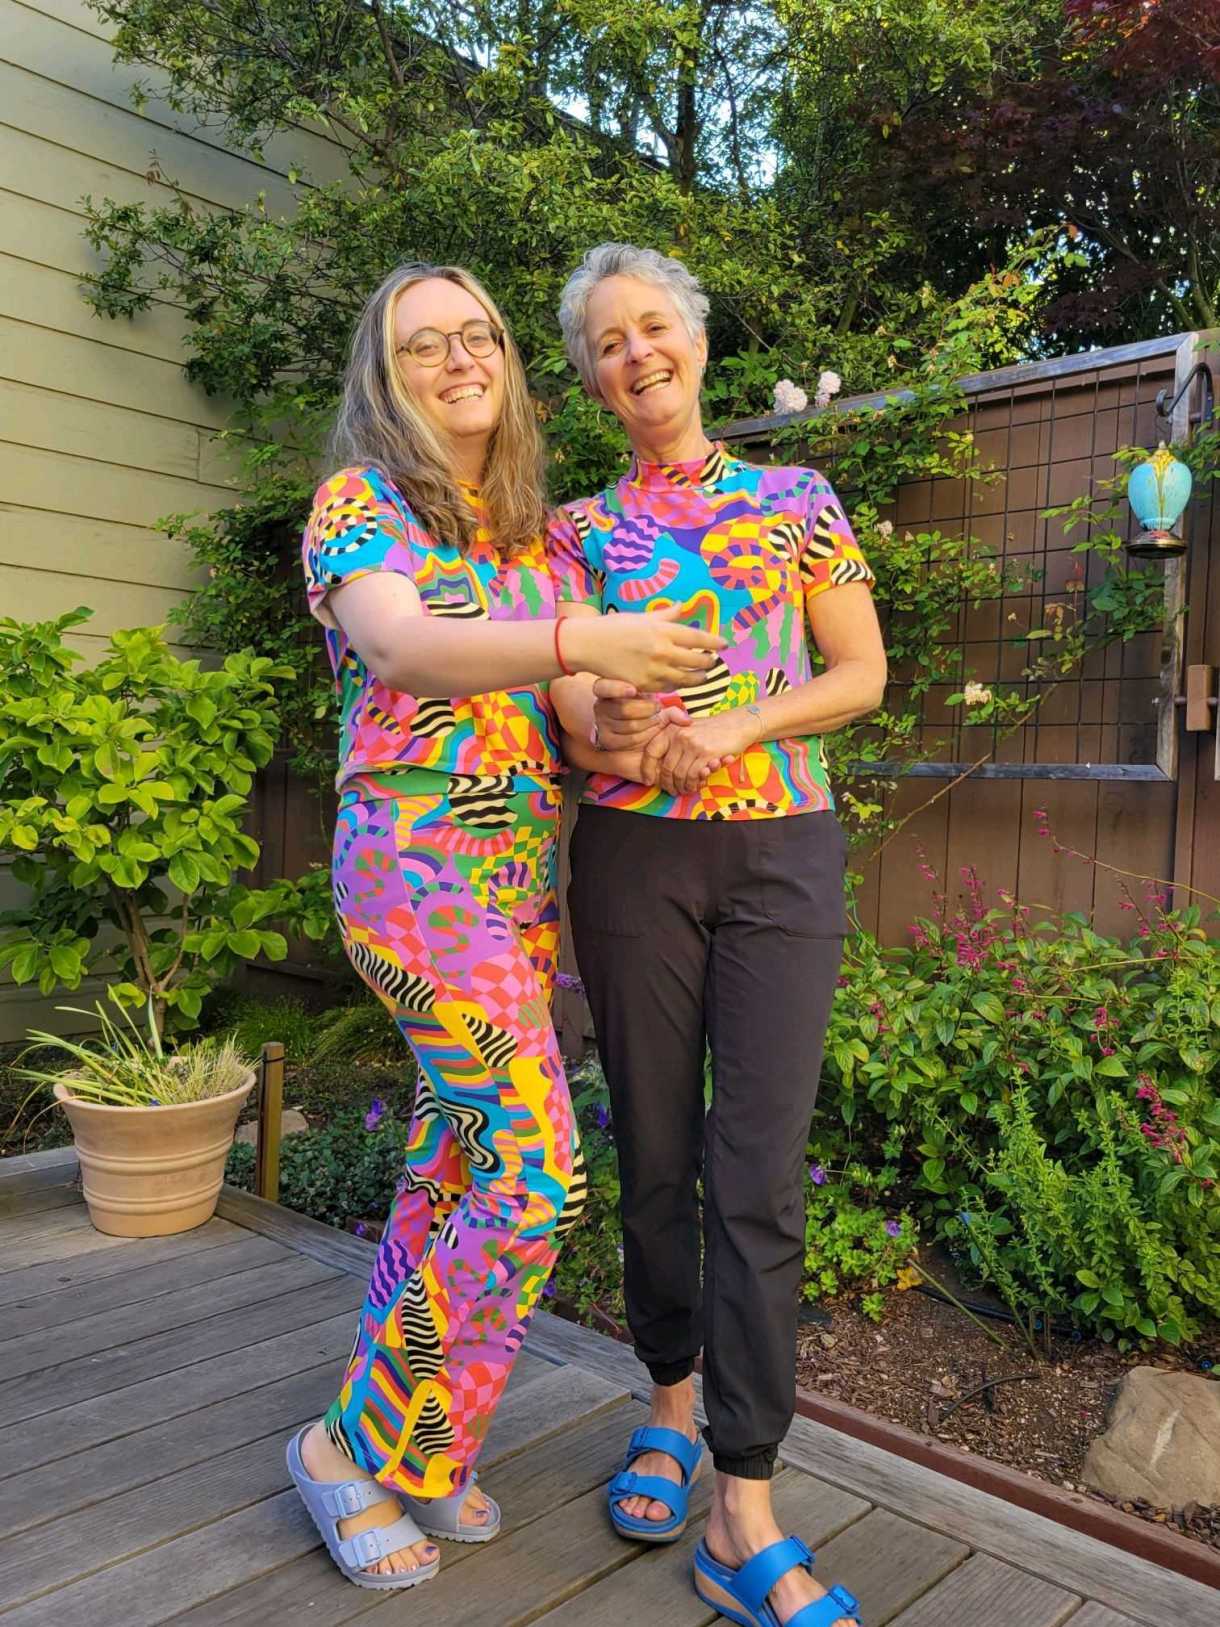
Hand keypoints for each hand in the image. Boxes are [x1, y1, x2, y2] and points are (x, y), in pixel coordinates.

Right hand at [561, 606, 726, 691]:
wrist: (588, 645)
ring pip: (685, 679)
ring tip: (701, 676)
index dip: (715, 642)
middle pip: (697, 661)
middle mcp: (662, 651)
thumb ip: (667, 615)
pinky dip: (675, 685)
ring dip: (697, 678)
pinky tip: (678, 682)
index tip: (724, 645)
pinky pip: (667, 687)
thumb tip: (684, 605)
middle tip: (712, 662)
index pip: (698, 638)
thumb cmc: (614, 627)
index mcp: (663, 630)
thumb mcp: (642, 617)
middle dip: (708, 663)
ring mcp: (653, 670)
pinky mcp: (644, 684)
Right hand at [591, 678, 690, 751]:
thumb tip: (685, 720)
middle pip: (625, 708)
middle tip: (655, 709)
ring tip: (653, 720)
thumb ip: (671, 710)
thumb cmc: (646, 713)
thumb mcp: (656, 707)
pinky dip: (644, 736)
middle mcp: (601, 706)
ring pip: (630, 725)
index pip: (604, 687)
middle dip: (647, 710)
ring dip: (648, 724)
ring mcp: (602, 724)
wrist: (637, 736)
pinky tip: (648, 731)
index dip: (617, 688)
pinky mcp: (607, 740)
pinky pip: (630, 738)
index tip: (633, 690)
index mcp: (608, 690)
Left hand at [640, 722, 721, 794]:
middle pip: (666, 767)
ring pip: (680, 774)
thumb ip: (673, 741)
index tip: (648, 780)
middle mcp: (679, 735)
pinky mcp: (706, 753)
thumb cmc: (712, 729)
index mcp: (672, 729)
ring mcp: (693, 744)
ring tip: (684, 790)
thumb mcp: (687, 728)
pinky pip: (694, 775)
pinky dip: (693, 784)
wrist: (737, 724)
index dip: (647, 768)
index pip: (651, 751)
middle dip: (667, 784)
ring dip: (681, 786)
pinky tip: (695, 786)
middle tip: (671, 791)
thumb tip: (659, 764)